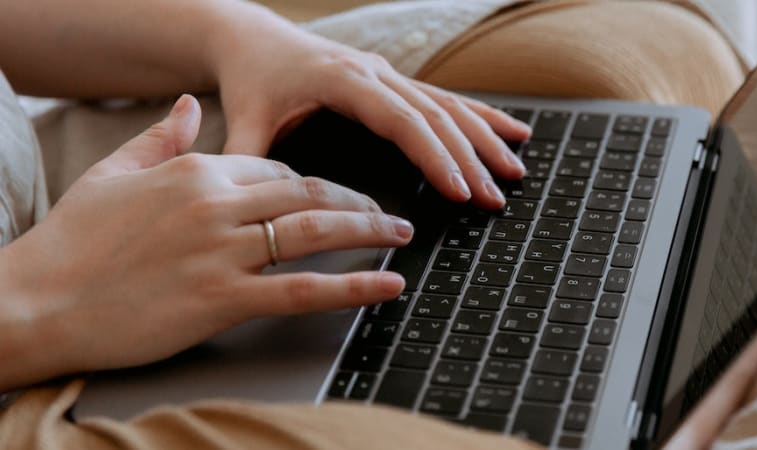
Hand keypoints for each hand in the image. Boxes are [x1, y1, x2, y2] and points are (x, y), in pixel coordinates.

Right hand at [0, 96, 410, 390]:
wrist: (33, 302)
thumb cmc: (69, 243)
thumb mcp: (110, 173)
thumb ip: (157, 137)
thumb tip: (183, 102)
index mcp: (194, 169)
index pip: (275, 169)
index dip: (312, 185)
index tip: (334, 198)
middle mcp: (217, 204)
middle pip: (308, 194)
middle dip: (358, 203)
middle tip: (390, 213)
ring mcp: (223, 252)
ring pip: (315, 232)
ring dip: (369, 232)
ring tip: (401, 235)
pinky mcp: (223, 300)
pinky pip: (304, 289)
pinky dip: (354, 286)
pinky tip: (387, 284)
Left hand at [212, 12, 530, 209]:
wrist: (254, 39)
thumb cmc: (251, 79)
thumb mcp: (244, 120)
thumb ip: (247, 160)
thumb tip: (246, 206)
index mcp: (341, 79)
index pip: (400, 121)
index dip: (434, 155)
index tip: (459, 188)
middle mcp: (373, 72)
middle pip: (434, 115)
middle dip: (470, 157)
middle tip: (495, 197)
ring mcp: (389, 74)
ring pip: (447, 105)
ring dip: (485, 138)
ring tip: (516, 170)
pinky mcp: (396, 81)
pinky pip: (447, 99)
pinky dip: (482, 117)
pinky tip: (514, 132)